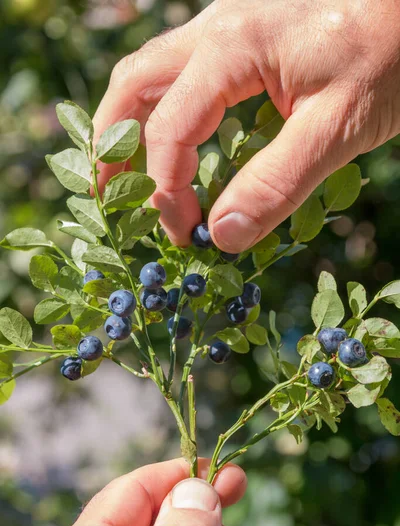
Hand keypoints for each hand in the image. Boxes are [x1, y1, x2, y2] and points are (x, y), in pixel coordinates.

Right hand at [93, 0, 399, 251]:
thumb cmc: (391, 52)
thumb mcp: (338, 126)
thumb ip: (277, 183)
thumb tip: (222, 236)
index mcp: (231, 49)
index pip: (170, 132)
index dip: (166, 193)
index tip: (187, 236)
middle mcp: (214, 30)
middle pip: (134, 87)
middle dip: (114, 146)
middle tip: (110, 198)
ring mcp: (225, 28)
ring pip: (151, 75)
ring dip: (131, 126)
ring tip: (127, 174)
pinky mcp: (241, 37)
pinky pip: (181, 73)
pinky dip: (163, 112)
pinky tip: (173, 141)